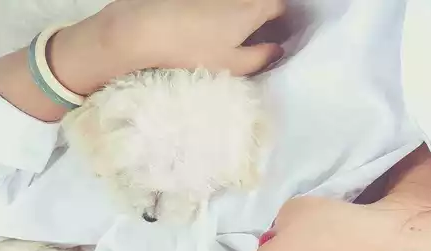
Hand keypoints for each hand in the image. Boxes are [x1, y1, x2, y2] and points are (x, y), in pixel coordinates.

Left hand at [95, 0, 286, 76]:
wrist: (149, 28)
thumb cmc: (194, 49)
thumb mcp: (232, 64)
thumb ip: (260, 57)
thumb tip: (277, 50)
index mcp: (253, 8)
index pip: (280, 7)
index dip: (282, 20)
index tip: (279, 33)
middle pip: (259, 0)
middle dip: (262, 12)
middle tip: (258, 33)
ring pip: (237, 1)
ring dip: (241, 11)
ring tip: (232, 31)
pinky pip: (218, 2)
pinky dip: (220, 9)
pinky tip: (208, 23)